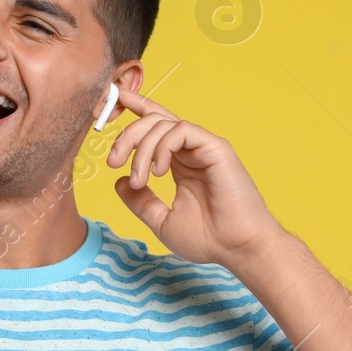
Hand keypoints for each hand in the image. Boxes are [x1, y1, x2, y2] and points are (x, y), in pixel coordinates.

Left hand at [104, 85, 284, 268]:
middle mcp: (191, 151)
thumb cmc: (209, 239)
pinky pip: (182, 130)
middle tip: (113, 161)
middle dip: (126, 136)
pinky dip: (162, 146)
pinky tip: (158, 171)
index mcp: (180, 163)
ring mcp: (204, 147)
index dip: (135, 109)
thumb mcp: (162, 221)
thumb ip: (140, 202)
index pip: (156, 127)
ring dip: (141, 148)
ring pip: (163, 123)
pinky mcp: (216, 148)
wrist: (237, 248)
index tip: (114, 102)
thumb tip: (118, 182)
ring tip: (139, 179)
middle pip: (153, 121)